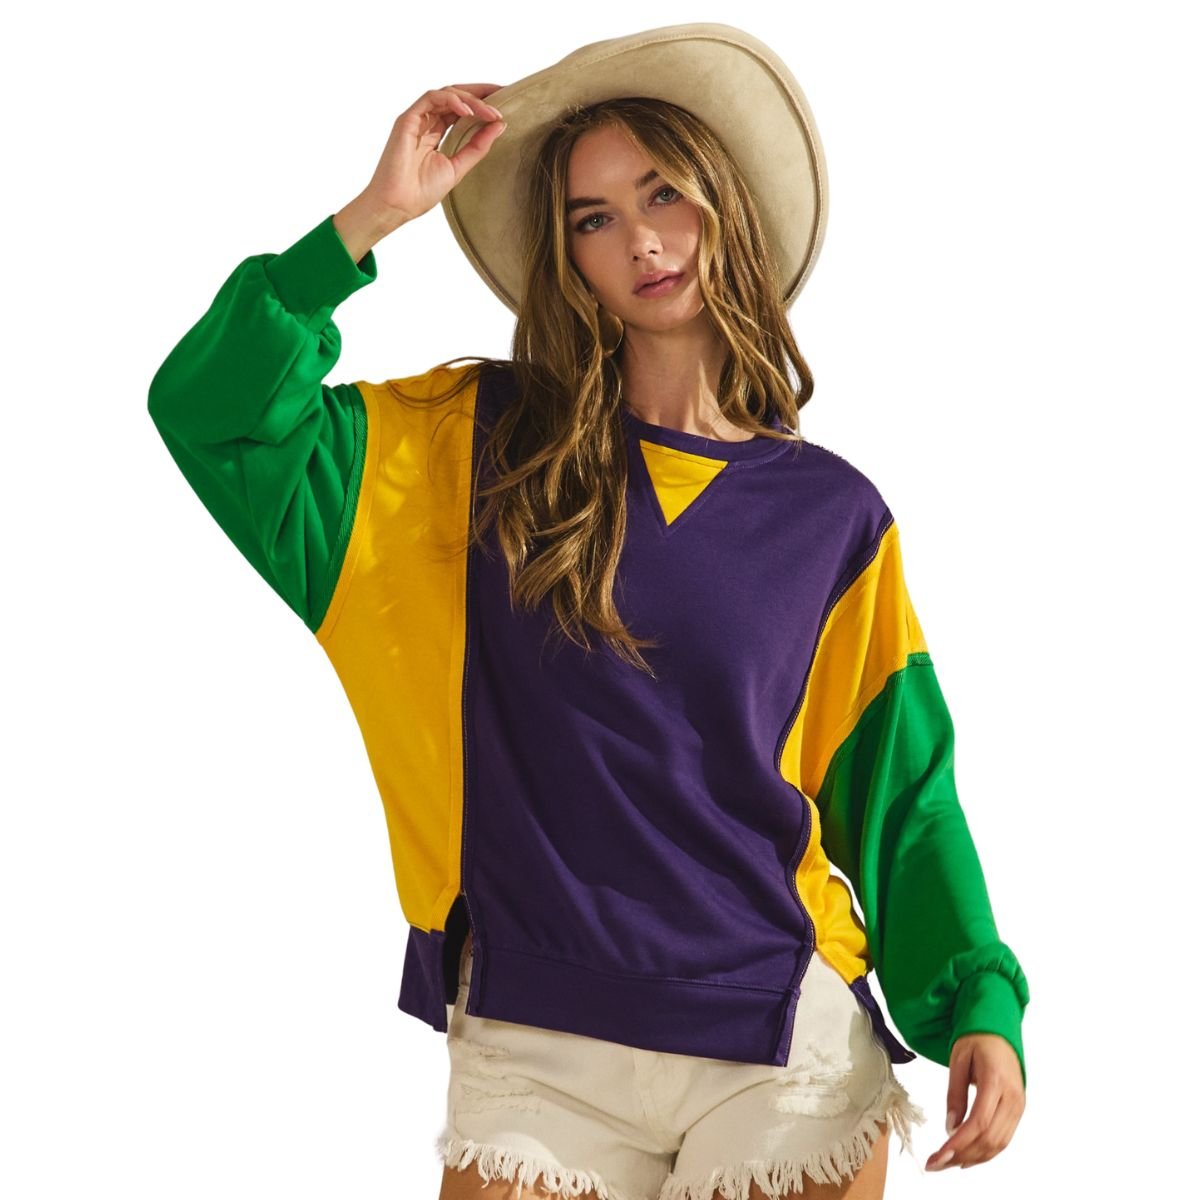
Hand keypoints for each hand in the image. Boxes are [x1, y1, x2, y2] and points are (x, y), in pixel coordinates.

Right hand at [363, 84, 507, 225]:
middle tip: (504, 93)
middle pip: (456, 97)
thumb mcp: (458, 167)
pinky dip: (452, 101)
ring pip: (446, 94)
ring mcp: (417, 119)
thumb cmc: (421, 192)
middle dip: (481, 93)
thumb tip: (500, 125)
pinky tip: (469, 112)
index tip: (506, 102)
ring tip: (490, 112)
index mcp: (437, 133)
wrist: (398, 205)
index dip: (483, 103)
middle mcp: (427, 122)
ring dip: (471, 100)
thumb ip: (477, 146)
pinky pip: (431, 98)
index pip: (462, 110)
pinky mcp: (407, 119)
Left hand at [925, 1033, 1024, 1170]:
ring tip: (947, 1164)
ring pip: (999, 1144)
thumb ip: (955, 1093)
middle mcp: (1013, 1098)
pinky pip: (1003, 1138)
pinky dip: (985, 1152)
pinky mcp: (1018, 1110)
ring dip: (973, 1158)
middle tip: (936, 1164)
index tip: (940, 1155)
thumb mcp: (958, 1059)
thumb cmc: (977, 1039)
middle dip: (962, 1156)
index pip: (979, 1122)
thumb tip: (950, 1126)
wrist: (999, 1030)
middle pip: (990, 1138)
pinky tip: (967, 1157)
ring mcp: (1018, 1106)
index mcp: (996, 1082)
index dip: (960, 1143)